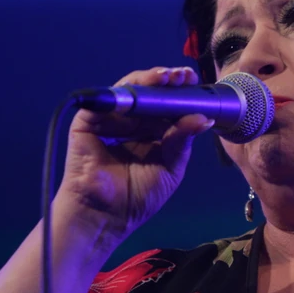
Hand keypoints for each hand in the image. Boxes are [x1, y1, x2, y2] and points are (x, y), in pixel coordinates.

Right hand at [58, 66, 213, 243]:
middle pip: (150, 92)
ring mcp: (110, 120)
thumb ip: (183, 138)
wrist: (106, 216)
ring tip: (169, 78)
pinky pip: (108, 100)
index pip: (166, 105)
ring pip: (130, 90)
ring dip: (150, 80)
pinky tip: (143, 89)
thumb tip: (205, 117)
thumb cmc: (138, 196)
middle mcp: (131, 122)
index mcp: (151, 132)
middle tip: (184, 76)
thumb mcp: (171, 165)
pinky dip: (126, 92)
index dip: (181, 92)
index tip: (195, 81)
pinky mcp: (88, 121)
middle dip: (168, 81)